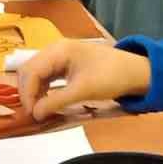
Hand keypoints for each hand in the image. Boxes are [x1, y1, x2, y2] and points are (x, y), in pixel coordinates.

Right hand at [17, 41, 150, 120]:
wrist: (135, 72)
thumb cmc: (111, 77)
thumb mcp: (83, 91)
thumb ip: (56, 101)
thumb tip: (35, 114)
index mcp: (58, 50)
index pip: (31, 71)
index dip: (27, 93)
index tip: (31, 114)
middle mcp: (54, 49)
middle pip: (29, 70)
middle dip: (28, 92)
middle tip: (33, 113)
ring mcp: (59, 55)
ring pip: (36, 73)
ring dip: (35, 90)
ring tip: (39, 109)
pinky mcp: (65, 63)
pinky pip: (46, 75)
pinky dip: (43, 88)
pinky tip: (47, 100)